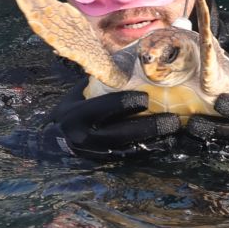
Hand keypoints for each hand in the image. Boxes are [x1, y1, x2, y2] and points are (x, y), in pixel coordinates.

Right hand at [44, 85, 181, 160]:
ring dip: (155, 143)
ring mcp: (96, 154)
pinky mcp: (105, 163)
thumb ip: (100, 83)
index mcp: (77, 115)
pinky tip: (166, 144)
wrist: (52, 143)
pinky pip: (130, 158)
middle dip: (149, 127)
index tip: (147, 97)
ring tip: (176, 134)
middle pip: (122, 133)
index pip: (106, 108)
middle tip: (173, 121)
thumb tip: (129, 63)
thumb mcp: (77, 94)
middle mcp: (85, 137)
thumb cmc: (70, 110)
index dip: (128, 102)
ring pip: (129, 149)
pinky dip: (149, 151)